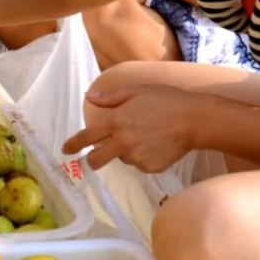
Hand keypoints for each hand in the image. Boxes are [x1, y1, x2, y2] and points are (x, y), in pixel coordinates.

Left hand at [62, 85, 200, 171]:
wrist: (193, 119)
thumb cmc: (164, 100)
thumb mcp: (135, 91)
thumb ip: (110, 97)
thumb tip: (89, 97)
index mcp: (116, 122)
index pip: (86, 138)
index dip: (73, 145)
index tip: (65, 150)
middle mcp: (123, 142)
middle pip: (96, 161)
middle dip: (92, 160)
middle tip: (96, 154)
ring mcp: (137, 157)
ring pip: (122, 159)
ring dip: (125, 151)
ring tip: (145, 135)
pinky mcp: (150, 168)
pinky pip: (140, 163)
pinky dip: (143, 156)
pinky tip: (155, 143)